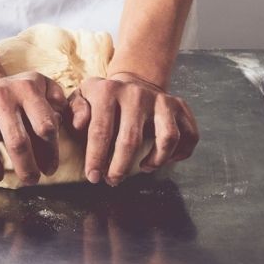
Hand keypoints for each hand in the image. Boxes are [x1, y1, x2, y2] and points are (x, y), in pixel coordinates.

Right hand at [0, 70, 66, 184]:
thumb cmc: (15, 94)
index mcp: (26, 89)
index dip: (51, 153)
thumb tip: (63, 120)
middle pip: (18, 142)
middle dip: (27, 168)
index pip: (45, 126)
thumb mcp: (40, 86)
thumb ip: (57, 99)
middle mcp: (0, 95)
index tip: (50, 169)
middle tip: (31, 180)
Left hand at [67, 72, 198, 185]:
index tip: (93, 177)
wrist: (132, 82)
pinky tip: (164, 159)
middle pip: (131, 139)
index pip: (100, 130)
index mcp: (108, 90)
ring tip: (143, 168)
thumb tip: (78, 125)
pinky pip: (188, 135)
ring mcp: (160, 99)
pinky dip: (179, 153)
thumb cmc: (102, 99)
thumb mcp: (82, 97)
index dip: (96, 158)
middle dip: (120, 167)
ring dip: (155, 160)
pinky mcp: (179, 106)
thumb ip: (75, 110)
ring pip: (167, 137)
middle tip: (113, 181)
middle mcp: (136, 93)